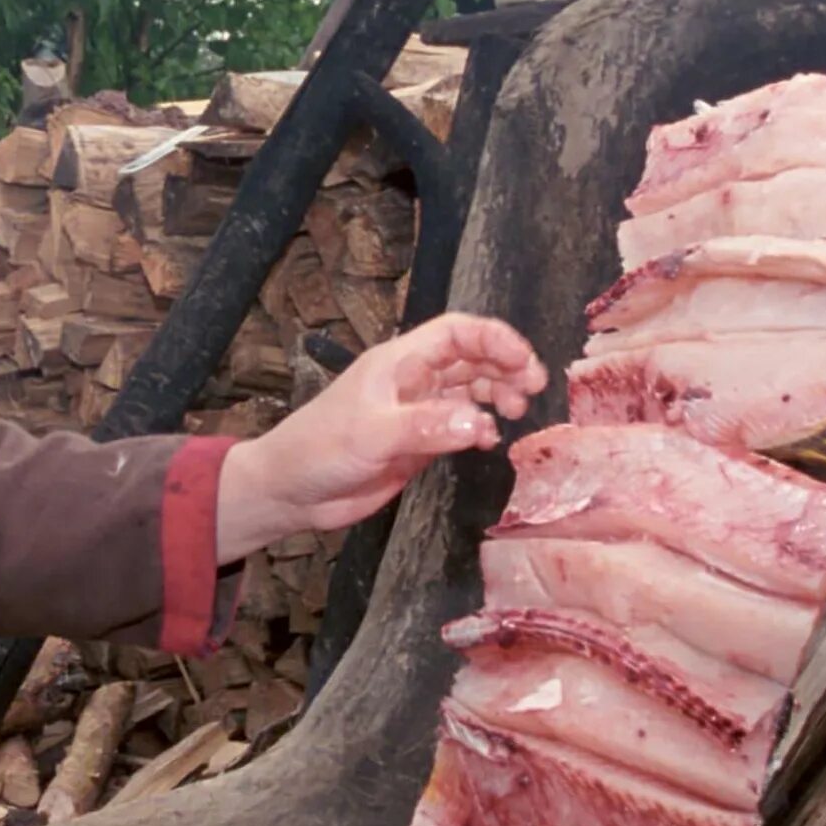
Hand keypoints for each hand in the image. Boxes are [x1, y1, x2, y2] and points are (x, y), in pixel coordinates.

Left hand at [217, 313, 548, 560]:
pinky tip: (490, 441)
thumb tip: (480, 421)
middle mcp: (412, 380)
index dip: (494, 339)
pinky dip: (481, 427)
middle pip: (471, 358)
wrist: (291, 492)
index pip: (457, 333)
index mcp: (399, 362)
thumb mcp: (372, 436)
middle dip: (506, 366)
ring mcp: (417, 411)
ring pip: (470, 390)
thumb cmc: (320, 450)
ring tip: (517, 413)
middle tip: (533, 390)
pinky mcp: (418, 442)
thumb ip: (426, 427)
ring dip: (498, 395)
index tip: (525, 362)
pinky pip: (460, 424)